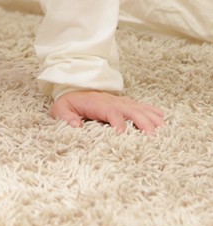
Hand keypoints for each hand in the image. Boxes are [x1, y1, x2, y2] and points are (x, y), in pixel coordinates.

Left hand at [50, 90, 164, 133]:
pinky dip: (153, 113)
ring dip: (152, 118)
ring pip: (140, 108)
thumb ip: (65, 117)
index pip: (111, 112)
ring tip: (163, 131)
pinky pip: (143, 107)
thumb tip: (75, 125)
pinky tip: (163, 120)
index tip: (123, 134)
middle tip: (152, 136)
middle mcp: (113, 102)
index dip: (118, 123)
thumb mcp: (61, 108)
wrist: (75, 89)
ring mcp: (122, 102)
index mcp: (98, 104)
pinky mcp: (126, 104)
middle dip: (142, 122)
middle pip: (131, 110)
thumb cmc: (69, 102)